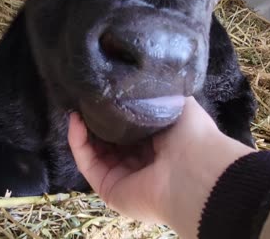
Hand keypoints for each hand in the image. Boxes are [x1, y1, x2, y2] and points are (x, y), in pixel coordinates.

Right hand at [68, 97, 252, 237]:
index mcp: (158, 144)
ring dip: (84, 129)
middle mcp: (140, 162)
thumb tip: (136, 80)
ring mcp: (122, 177)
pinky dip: (78, 142)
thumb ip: (155, 94)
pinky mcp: (108, 189)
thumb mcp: (176, 103)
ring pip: (94, 151)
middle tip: (86, 98)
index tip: (103, 92)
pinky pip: (88, 163)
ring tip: (78, 106)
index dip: (115, 112)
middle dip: (96, 120)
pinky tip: (76, 120)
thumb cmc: (191, 135)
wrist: (194, 169)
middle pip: (109, 140)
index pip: (130, 128)